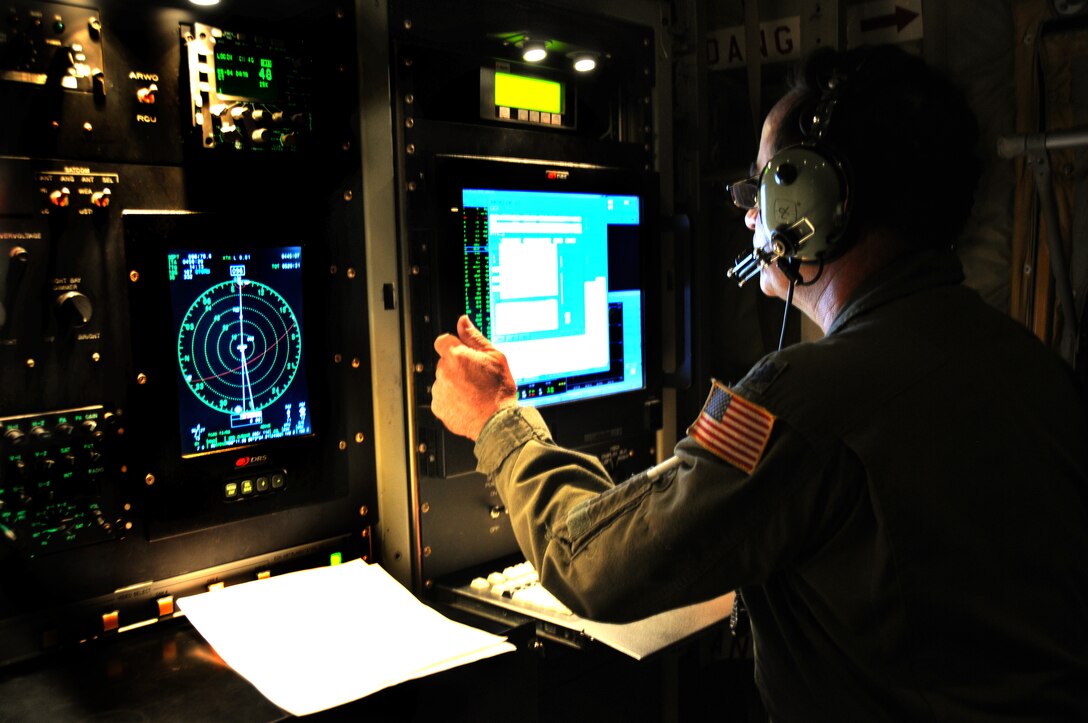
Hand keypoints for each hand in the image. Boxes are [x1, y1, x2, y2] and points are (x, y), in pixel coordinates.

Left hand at [432, 315, 517, 439]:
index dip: (453, 346)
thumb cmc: (498, 389)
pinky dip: (451, 400)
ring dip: (453, 383)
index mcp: (456, 355)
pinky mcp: (438, 407)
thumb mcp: (494, 356)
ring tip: (473, 392)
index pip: (443, 341)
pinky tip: (467, 402)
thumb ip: (474, 337)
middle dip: (456, 367)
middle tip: (475, 376)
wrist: (497, 420)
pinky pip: (442, 399)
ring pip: (443, 381)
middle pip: (444, 362)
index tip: (462, 354)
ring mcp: (439, 390)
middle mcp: (443, 371)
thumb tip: (463, 321)